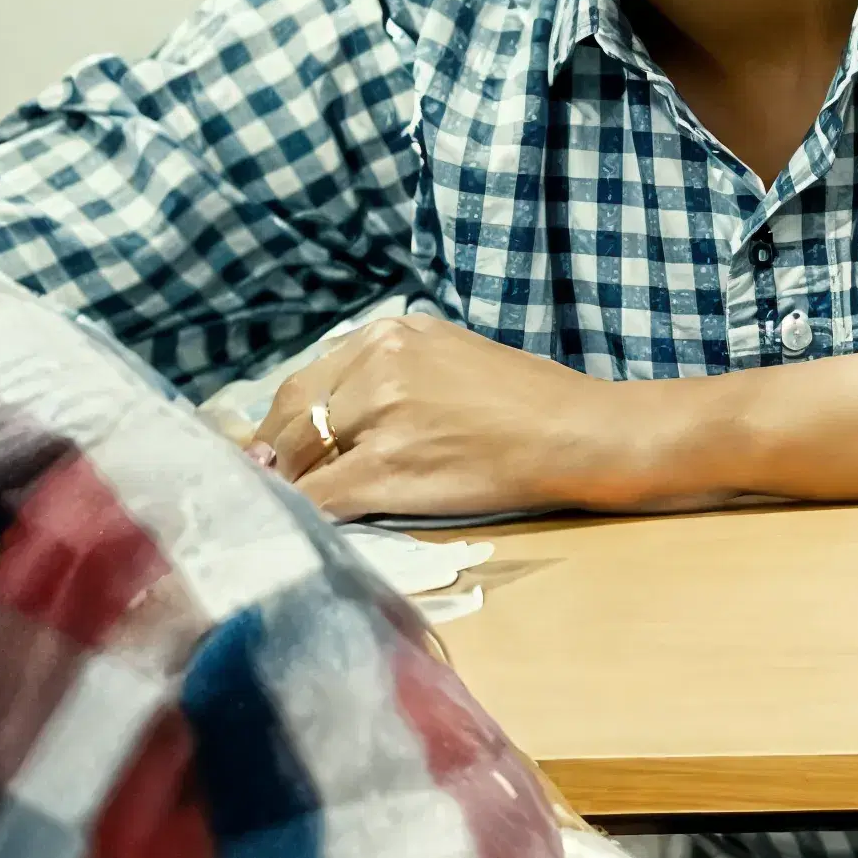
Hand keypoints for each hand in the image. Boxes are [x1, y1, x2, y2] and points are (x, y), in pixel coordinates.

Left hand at [251, 311, 695, 519]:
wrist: (582, 434)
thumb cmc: (534, 402)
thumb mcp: (451, 357)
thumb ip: (390, 374)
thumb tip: (331, 418)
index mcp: (393, 333)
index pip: (310, 378)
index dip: (285, 421)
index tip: (280, 449)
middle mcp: (379, 361)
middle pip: (294, 412)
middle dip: (277, 453)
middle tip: (274, 483)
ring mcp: (380, 413)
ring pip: (300, 456)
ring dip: (290, 484)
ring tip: (296, 505)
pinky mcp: (387, 466)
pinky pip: (321, 496)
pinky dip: (306, 513)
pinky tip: (308, 525)